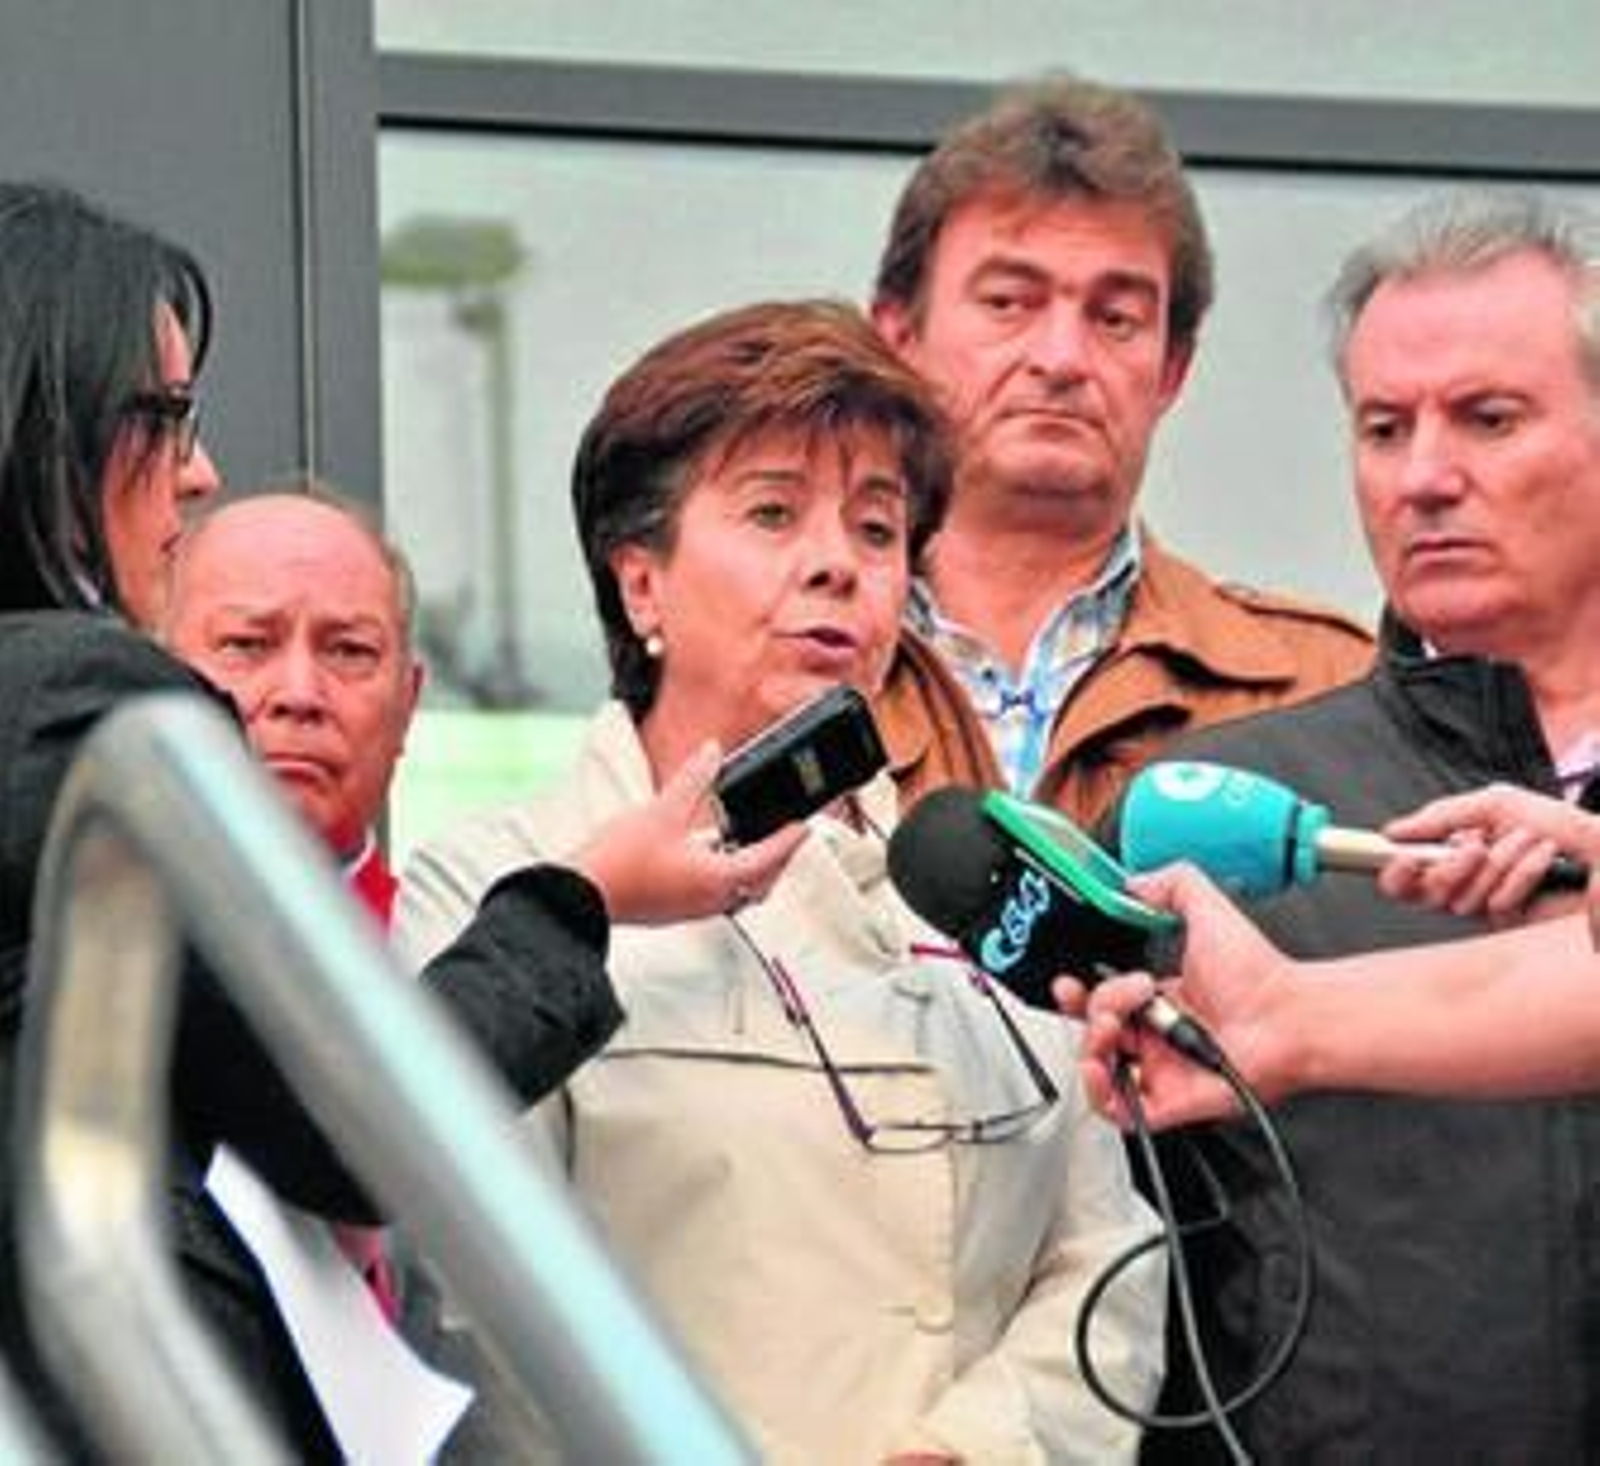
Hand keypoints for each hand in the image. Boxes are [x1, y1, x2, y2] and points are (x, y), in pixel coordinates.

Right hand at [571, 741, 807, 924]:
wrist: (579, 895)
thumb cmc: (618, 864)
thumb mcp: (661, 810)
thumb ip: (693, 779)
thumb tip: (712, 753)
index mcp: (718, 878)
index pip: (770, 858)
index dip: (789, 840)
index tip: (804, 826)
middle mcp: (711, 899)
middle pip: (761, 882)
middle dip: (777, 859)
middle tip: (787, 836)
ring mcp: (692, 908)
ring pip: (739, 892)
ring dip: (752, 870)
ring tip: (755, 844)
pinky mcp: (674, 909)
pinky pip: (716, 895)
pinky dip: (727, 875)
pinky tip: (710, 856)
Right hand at [1056, 863, 1298, 1129]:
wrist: (1289, 1016)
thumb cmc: (1261, 976)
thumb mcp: (1209, 910)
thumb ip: (1171, 885)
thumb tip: (1134, 883)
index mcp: (1163, 999)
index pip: (1103, 1000)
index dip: (1080, 992)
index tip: (1070, 980)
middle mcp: (1159, 1036)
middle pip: (1095, 1029)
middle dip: (1086, 1009)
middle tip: (1111, 997)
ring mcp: (1163, 1069)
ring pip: (1100, 1069)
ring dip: (1091, 1043)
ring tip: (1115, 1025)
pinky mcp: (1170, 1102)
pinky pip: (1119, 1110)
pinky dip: (1099, 1092)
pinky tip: (1101, 1066)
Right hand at [1380, 784, 1599, 924]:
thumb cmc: (1558, 824)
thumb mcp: (1495, 803)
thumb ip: (1441, 815)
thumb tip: (1393, 832)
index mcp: (1456, 854)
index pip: (1404, 877)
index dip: (1396, 872)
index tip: (1404, 856)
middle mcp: (1468, 882)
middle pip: (1426, 894)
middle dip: (1450, 867)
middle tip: (1477, 845)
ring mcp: (1492, 904)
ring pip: (1463, 900)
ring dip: (1500, 862)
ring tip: (1531, 841)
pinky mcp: (1518, 922)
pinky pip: (1498, 905)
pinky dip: (1523, 873)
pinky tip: (1545, 858)